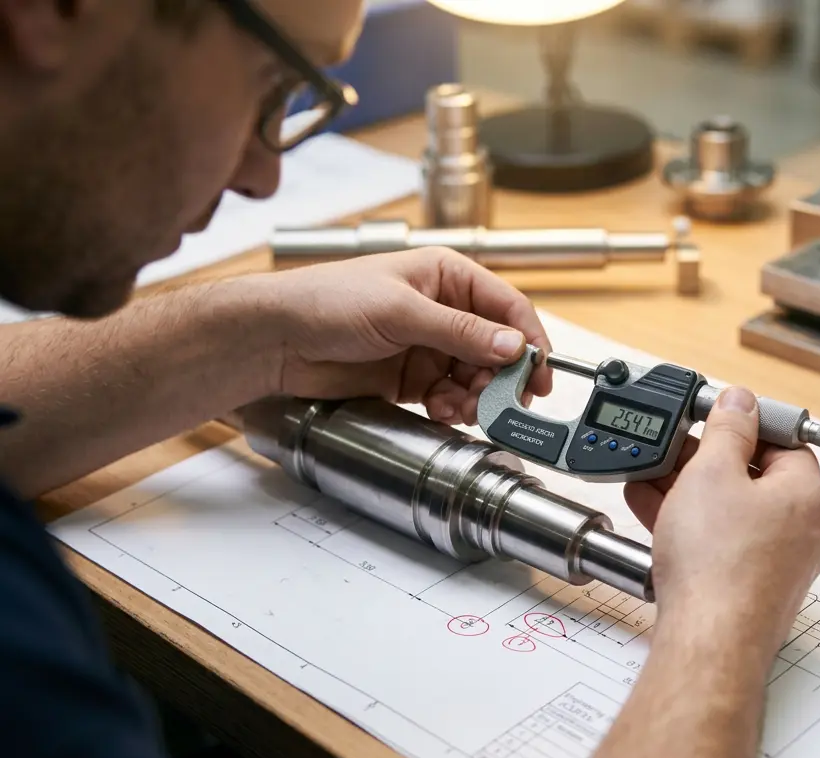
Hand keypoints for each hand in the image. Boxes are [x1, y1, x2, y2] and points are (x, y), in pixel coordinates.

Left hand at [241, 247, 552, 422]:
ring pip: (475, 378)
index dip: (529, 340)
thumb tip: (513, 346)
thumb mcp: (401, 311)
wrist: (275, 340)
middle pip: (496, 349)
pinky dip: (454, 409)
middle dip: (502, 378)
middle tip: (503, 404)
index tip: (539, 373)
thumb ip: (461, 332)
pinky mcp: (411, 378)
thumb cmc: (326, 301)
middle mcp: (443, 310)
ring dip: (477, 398)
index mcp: (447, 276)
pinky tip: (443, 413)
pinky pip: (450, 396)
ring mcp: (427, 346)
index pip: (507, 307)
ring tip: (464, 410)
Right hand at [623, 386, 819, 663]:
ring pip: (732, 515)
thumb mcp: (712, 472)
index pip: (786, 442)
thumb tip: (740, 402)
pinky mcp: (748, 592)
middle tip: (675, 450)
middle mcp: (799, 532)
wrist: (706, 642)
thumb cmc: (718, 565)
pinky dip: (690, 528)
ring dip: (691, 495)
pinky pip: (720, 547)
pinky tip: (655, 517)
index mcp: (805, 495)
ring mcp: (775, 567)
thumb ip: (727, 429)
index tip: (716, 418)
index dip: (747, 425)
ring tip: (651, 480)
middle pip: (755, 479)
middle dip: (707, 462)